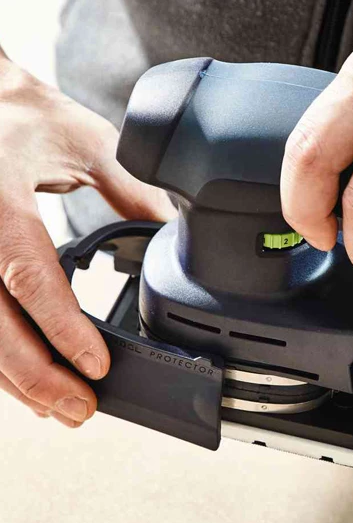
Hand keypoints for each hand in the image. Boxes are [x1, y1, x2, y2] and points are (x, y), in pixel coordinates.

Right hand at [0, 53, 174, 425]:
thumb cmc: (21, 113)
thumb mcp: (84, 141)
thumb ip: (129, 189)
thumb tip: (167, 230)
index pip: (29, 276)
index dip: (62, 327)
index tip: (96, 365)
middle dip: (38, 376)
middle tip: (80, 409)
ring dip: (18, 378)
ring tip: (60, 407)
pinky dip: (3, 356)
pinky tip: (26, 379)